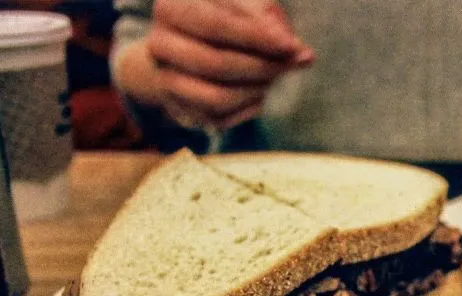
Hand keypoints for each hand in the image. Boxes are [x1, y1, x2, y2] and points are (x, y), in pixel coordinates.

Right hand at [143, 0, 313, 128]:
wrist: (187, 46)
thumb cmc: (224, 19)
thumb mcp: (244, 7)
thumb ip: (270, 23)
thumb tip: (301, 53)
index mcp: (171, 9)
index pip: (216, 25)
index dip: (257, 37)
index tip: (291, 45)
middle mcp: (160, 45)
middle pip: (216, 64)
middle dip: (262, 66)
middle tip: (291, 63)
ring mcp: (166, 80)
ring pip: (218, 97)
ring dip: (257, 89)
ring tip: (275, 76)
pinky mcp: (181, 108)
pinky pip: (221, 118)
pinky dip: (249, 106)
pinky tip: (259, 91)